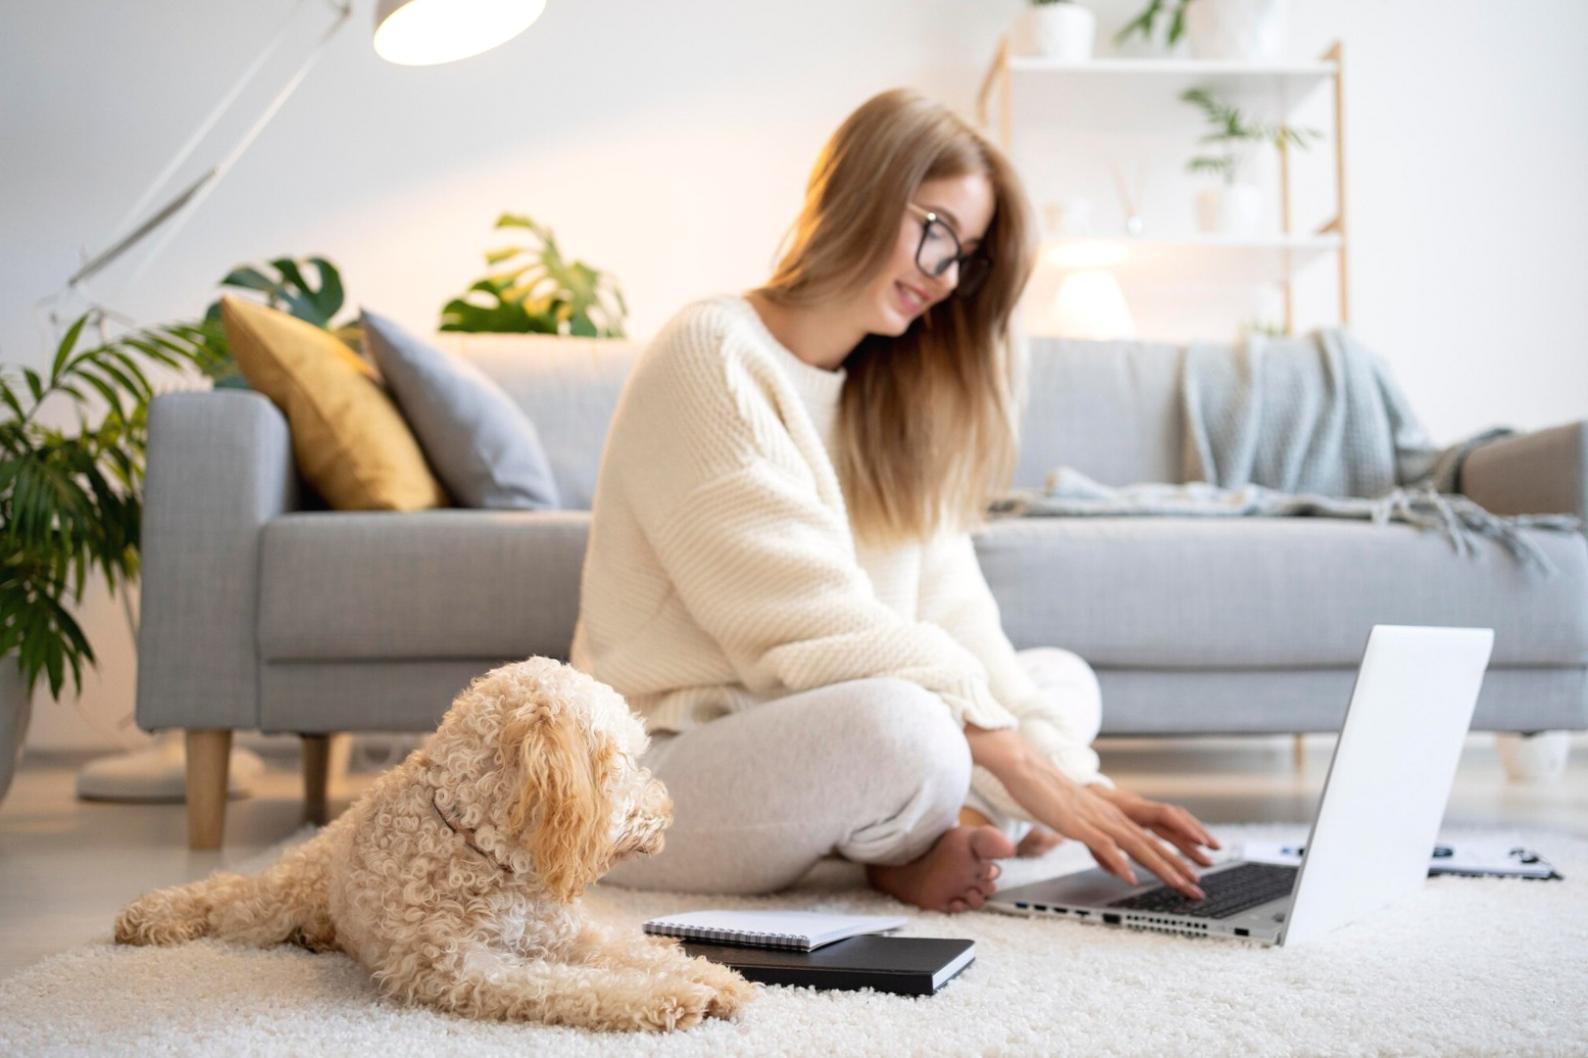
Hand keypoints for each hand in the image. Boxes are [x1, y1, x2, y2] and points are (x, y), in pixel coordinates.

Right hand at [966, 726, 1207, 898]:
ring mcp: (1098, 819)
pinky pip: (1104, 845)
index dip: (1175, 859)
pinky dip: (1119, 861)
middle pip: (1153, 845)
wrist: (1028, 771)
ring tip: (1179, 884)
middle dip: (1178, 868)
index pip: (1153, 841)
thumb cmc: (1051, 798)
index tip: (1193, 878)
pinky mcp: (1079, 823)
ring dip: (1161, 867)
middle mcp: (1113, 817)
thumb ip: (1101, 845)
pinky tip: (1129, 877)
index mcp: (1115, 817)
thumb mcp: (1082, 825)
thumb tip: (1116, 865)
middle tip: (1197, 889)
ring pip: (1137, 845)